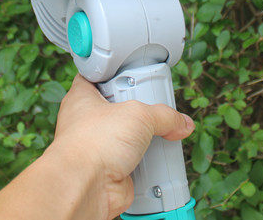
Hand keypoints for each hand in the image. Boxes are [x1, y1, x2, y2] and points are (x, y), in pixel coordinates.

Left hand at [46, 74, 194, 219]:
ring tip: (161, 133)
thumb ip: (163, 115)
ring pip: (125, 138)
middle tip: (154, 107)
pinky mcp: (109, 170)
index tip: (132, 75)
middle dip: (136, 111)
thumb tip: (181, 122)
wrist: (86, 187)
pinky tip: (159, 160)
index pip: (95, 78)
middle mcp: (87, 123)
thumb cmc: (93, 144)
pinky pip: (132, 163)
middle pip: (116, 109)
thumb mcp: (138, 115)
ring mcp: (97, 148)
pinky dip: (146, 164)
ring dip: (143, 140)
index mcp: (82, 99)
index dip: (113, 75)